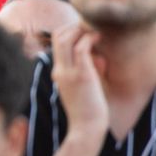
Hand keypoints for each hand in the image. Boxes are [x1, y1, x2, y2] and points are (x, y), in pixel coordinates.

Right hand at [51, 23, 109, 139]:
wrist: (86, 128)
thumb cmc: (88, 110)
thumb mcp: (83, 86)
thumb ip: (86, 70)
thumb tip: (98, 56)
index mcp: (57, 72)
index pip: (55, 43)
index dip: (69, 32)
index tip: (85, 32)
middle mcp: (59, 70)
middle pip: (57, 36)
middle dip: (73, 27)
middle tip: (91, 29)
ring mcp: (69, 73)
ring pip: (65, 39)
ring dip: (80, 30)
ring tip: (95, 33)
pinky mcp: (82, 75)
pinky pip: (81, 48)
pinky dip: (89, 39)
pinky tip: (99, 38)